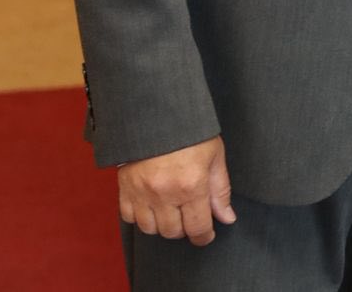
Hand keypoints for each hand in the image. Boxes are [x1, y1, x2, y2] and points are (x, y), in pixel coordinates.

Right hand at [117, 136, 236, 244]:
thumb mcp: (214, 156)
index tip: (206, 235)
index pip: (197, 227)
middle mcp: (165, 193)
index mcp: (191, 185)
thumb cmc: (190, 132)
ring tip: (171, 210)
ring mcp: (142, 192)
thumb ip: (220, 190)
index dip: (203, 236)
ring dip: (162, 225)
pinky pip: (130, 217)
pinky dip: (141, 217)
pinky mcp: (124, 188)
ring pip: (150, 229)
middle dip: (184, 229)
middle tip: (190, 216)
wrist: (156, 113)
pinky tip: (151, 204)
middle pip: (173, 232)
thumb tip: (226, 218)